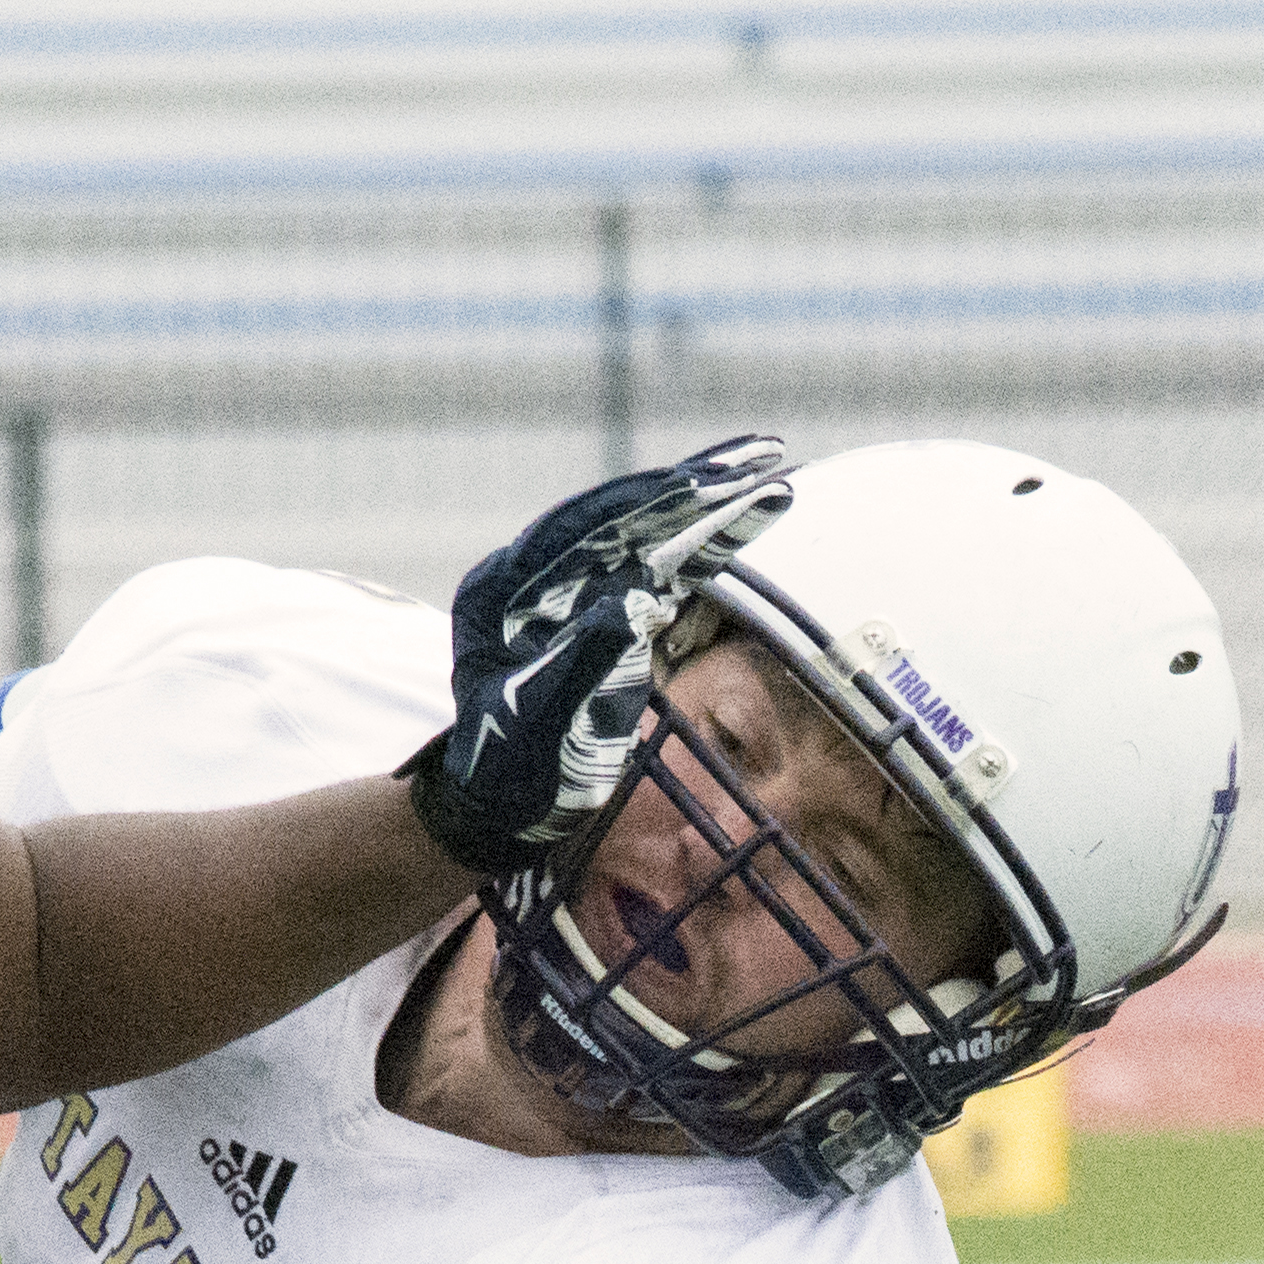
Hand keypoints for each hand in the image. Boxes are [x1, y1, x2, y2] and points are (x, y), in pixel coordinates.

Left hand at [405, 437, 794, 874]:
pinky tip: (740, 525)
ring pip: (645, 540)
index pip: (586, 524)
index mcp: (505, 589)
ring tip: (766, 479)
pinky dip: (700, 550)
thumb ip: (586, 656)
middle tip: (761, 454)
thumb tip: (638, 595)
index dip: (650, 495)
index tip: (705, 475)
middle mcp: (536, 580)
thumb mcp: (541, 719)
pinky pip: (655, 574)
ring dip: (704, 511)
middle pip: (623, 519)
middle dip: (692, 487)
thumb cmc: (509, 771)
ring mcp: (569, 597)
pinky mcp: (600, 618)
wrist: (497, 809)